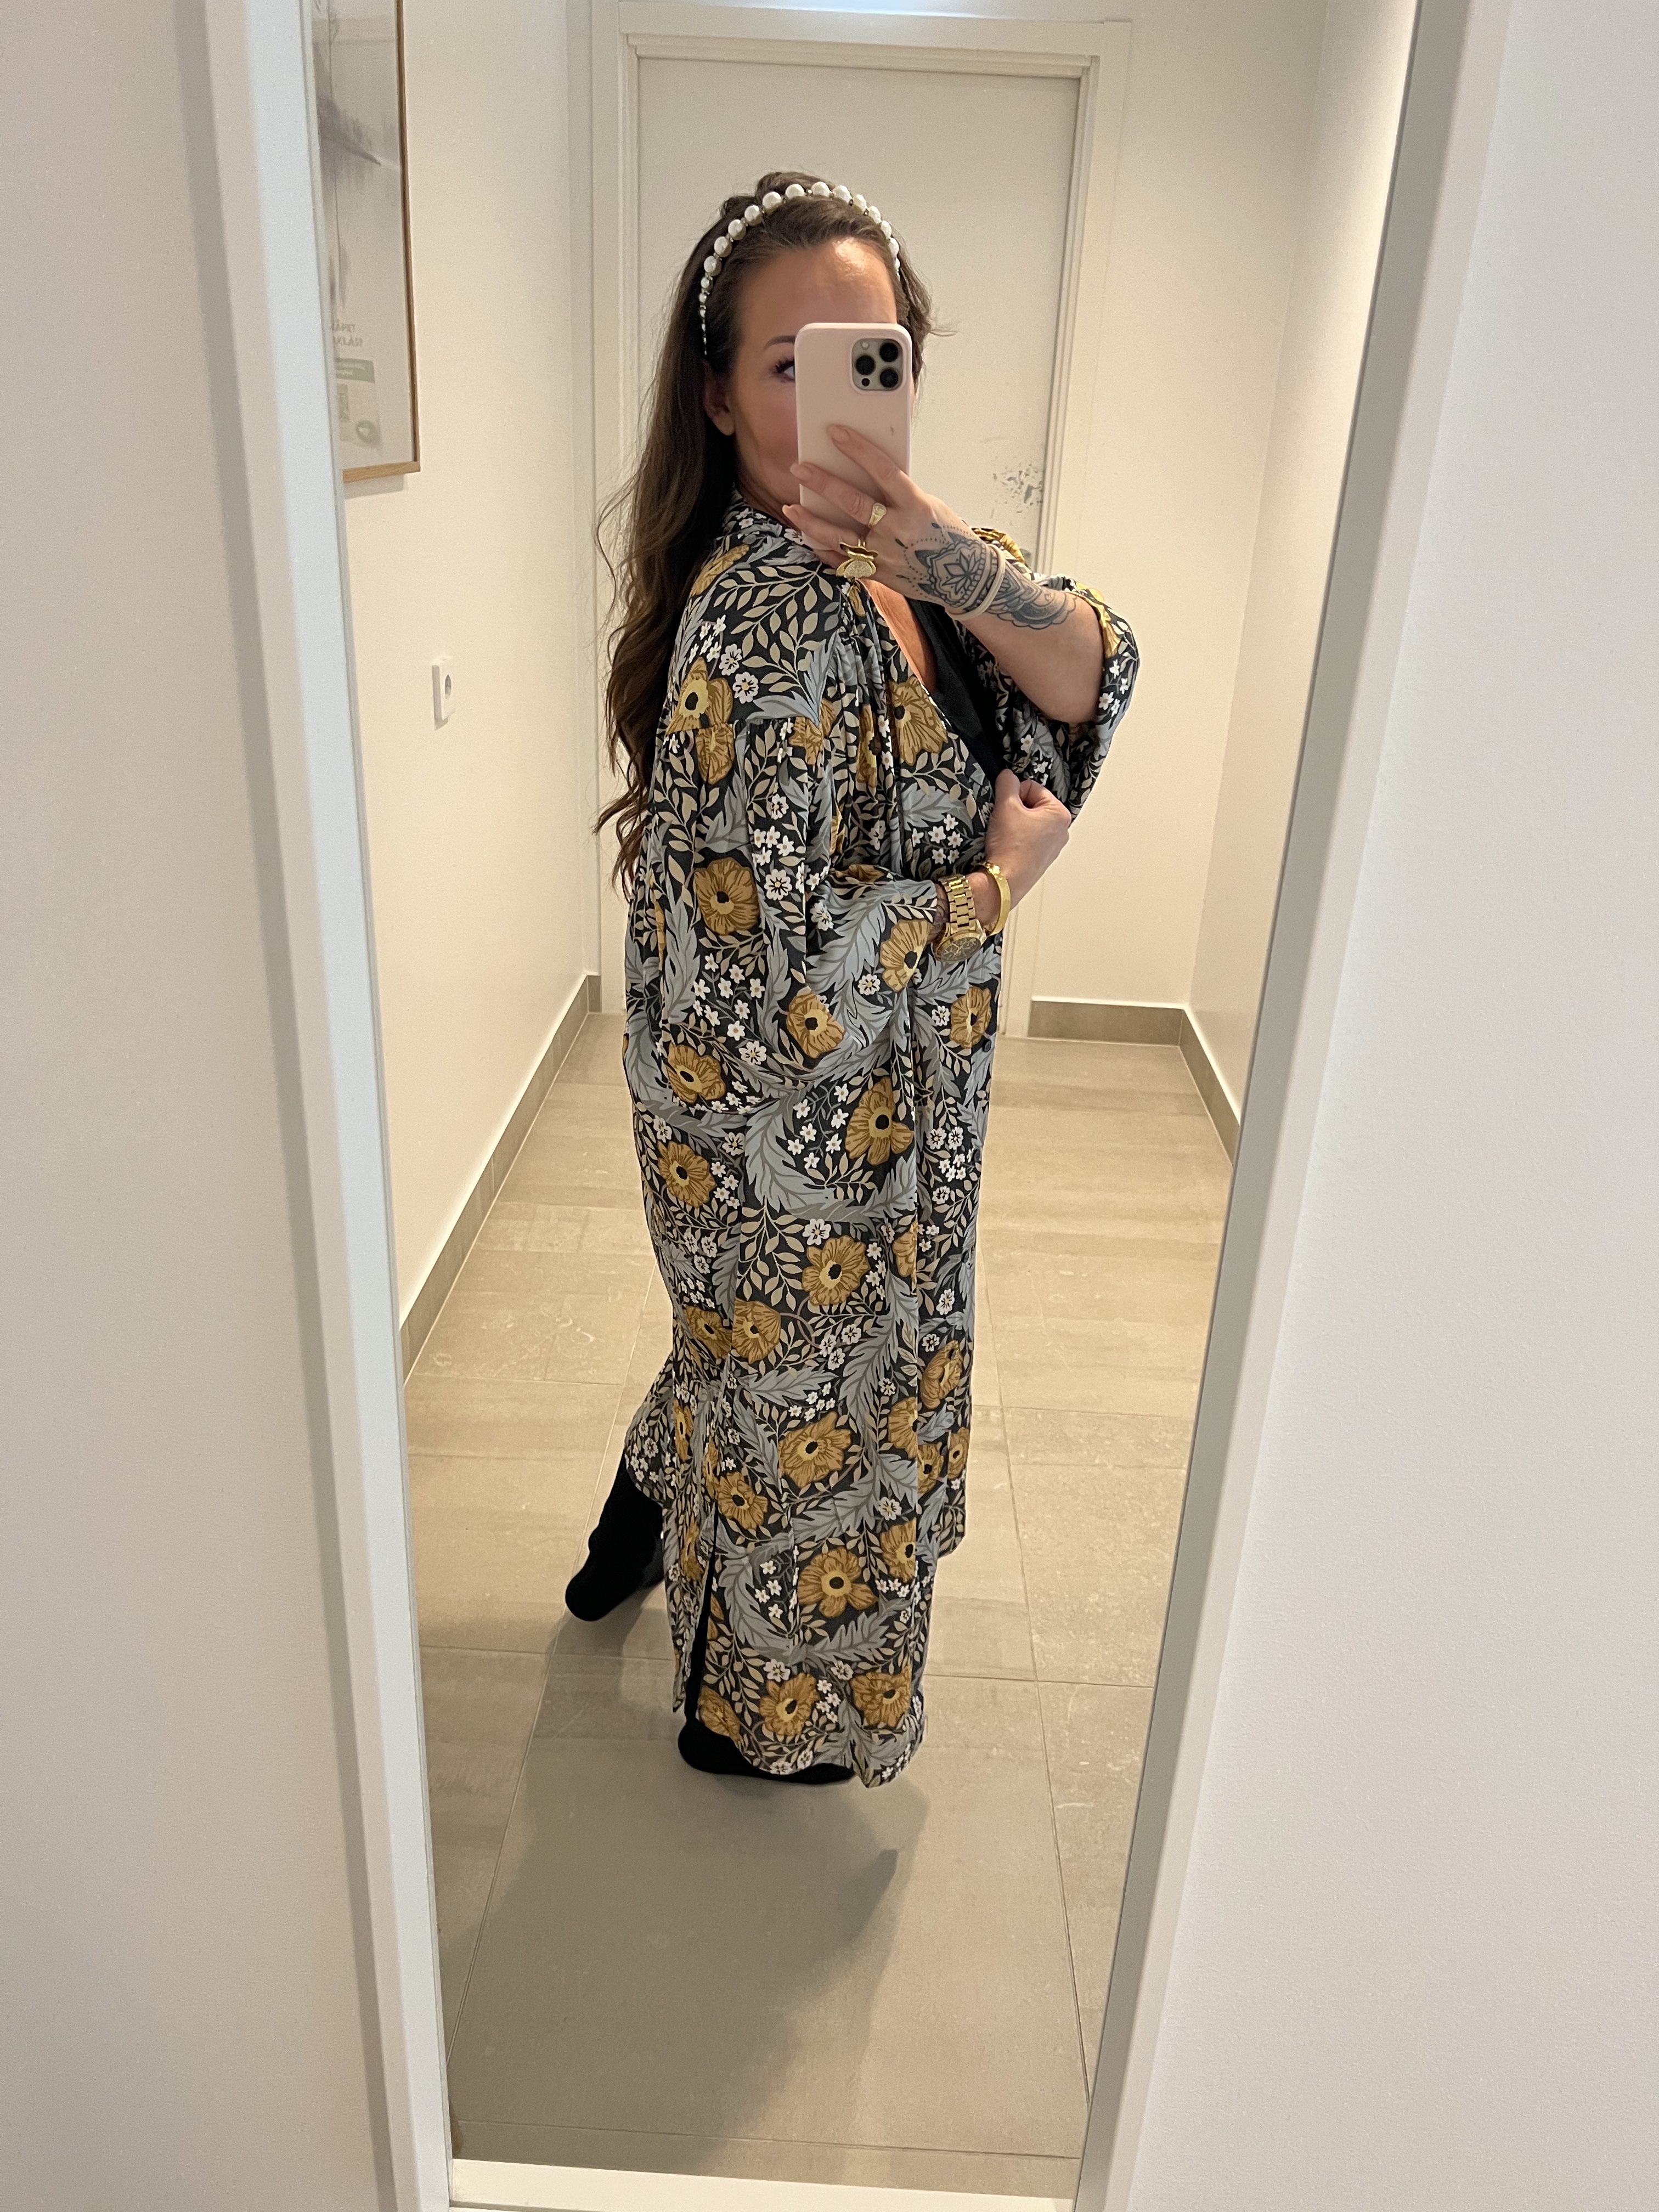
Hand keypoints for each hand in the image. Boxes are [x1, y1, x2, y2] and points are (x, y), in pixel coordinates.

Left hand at [783, 426, 1002, 613]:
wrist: (965, 579)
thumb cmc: (946, 535)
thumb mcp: (928, 504)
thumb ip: (898, 493)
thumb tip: (867, 472)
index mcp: (915, 505)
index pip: (882, 470)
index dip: (857, 449)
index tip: (835, 432)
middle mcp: (898, 530)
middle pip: (853, 502)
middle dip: (823, 483)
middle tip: (800, 468)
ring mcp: (886, 555)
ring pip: (840, 536)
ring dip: (812, 521)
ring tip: (792, 507)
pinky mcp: (879, 575)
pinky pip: (843, 563)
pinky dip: (823, 549)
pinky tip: (807, 536)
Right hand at [981, 769, 1070, 907]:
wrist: (1004, 881)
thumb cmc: (1009, 845)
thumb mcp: (1005, 806)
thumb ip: (1007, 783)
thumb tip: (1008, 775)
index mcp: (1060, 814)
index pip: (1032, 787)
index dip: (1014, 794)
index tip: (1006, 809)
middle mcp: (1062, 831)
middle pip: (1033, 805)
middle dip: (1017, 810)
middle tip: (1005, 823)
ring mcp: (1054, 848)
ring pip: (1030, 823)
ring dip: (1016, 825)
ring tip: (1006, 836)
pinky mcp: (1043, 860)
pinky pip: (1029, 840)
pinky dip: (1018, 840)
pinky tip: (1009, 847)